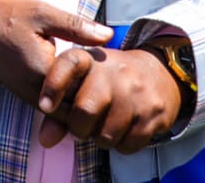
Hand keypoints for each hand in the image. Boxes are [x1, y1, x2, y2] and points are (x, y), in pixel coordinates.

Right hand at [0, 0, 111, 106]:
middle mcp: (35, 91)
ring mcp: (29, 95)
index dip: (101, 87)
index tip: (113, 73)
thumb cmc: (7, 15)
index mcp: (43, 71)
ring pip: (64, 112)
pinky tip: (78, 83)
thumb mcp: (42, 12)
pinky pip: (53, 106)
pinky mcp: (26, 94)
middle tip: (111, 83)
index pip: (81, 94)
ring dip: (81, 102)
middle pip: (74, 110)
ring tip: (98, 84)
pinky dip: (68, 99)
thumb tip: (108, 35)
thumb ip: (76, 26)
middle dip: (93, 100)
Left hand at [35, 44, 182, 153]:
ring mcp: (137, 93)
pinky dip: (121, 145)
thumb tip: (45, 140)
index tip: (45, 106)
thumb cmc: (110, 81)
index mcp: (92, 60)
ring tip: (105, 124)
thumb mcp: (85, 81)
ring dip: (100, 138)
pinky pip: (127, 145)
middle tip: (82, 125)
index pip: (69, 64)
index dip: (54, 85)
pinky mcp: (154, 113)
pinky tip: (124, 129)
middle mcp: (115, 73)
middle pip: (85, 110)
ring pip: (106, 135)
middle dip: (78, 127)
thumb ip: (60, 110)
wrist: (159, 72)